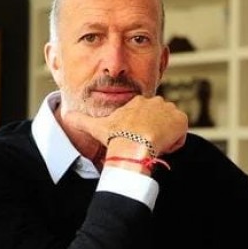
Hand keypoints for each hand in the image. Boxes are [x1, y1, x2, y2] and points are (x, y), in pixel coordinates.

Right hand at [65, 95, 187, 155]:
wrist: (134, 144)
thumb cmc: (116, 136)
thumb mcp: (96, 126)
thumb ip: (81, 120)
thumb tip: (66, 116)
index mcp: (138, 101)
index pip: (145, 118)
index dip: (140, 131)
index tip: (134, 139)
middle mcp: (155, 101)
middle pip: (158, 122)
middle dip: (153, 134)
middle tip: (142, 144)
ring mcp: (169, 110)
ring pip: (169, 129)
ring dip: (162, 139)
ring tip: (150, 146)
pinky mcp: (181, 120)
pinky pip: (179, 136)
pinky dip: (172, 144)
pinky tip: (160, 147)